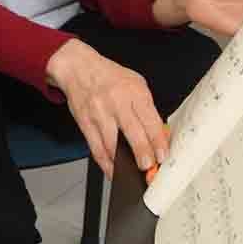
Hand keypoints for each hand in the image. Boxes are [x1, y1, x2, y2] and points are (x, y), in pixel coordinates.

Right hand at [45, 39, 167, 177]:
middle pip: (132, 133)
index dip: (158, 141)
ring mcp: (99, 114)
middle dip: (143, 153)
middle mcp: (116, 103)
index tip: (163, 155)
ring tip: (133, 174)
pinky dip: (105, 164)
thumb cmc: (110, 77)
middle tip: (150, 168)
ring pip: (112, 145)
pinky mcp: (85, 124)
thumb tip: (159, 136)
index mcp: (134, 92)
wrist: (79, 69)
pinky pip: (96, 149)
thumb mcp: (136, 84)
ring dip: (123, 164)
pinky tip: (114, 171)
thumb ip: (147, 109)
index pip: (149, 120)